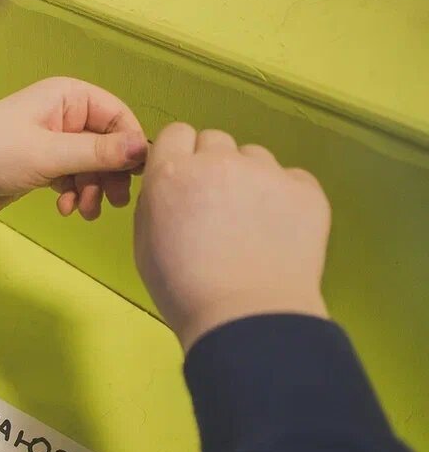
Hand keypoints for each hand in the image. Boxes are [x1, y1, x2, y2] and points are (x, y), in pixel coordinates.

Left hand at [0, 77, 147, 229]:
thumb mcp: (50, 154)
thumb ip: (98, 152)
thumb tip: (146, 148)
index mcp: (66, 95)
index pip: (117, 114)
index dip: (130, 145)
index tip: (137, 176)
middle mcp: (62, 112)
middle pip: (107, 142)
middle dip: (111, 173)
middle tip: (115, 202)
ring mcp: (52, 139)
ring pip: (91, 164)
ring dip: (93, 188)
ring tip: (84, 211)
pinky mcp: (42, 163)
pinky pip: (73, 176)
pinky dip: (75, 192)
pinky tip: (66, 208)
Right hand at [134, 123, 330, 349]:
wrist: (246, 318)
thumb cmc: (184, 290)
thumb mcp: (144, 242)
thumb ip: (156, 201)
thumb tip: (171, 185)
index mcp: (172, 173)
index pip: (177, 133)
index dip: (180, 156)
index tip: (185, 181)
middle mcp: (218, 162)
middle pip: (215, 140)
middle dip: (213, 165)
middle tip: (216, 206)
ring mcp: (267, 173)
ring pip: (254, 156)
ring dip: (249, 179)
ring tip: (251, 222)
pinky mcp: (306, 190)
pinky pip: (292, 178)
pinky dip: (285, 197)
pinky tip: (278, 230)